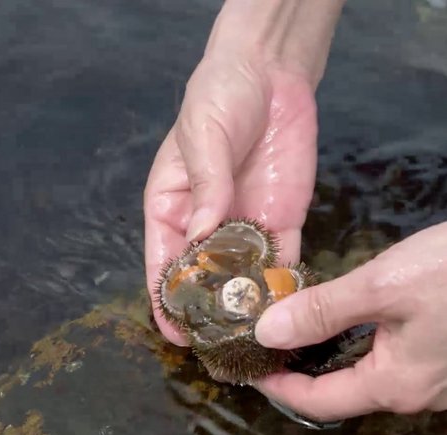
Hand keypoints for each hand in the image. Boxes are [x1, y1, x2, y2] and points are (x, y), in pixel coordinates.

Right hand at [144, 56, 316, 344]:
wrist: (272, 74)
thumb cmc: (219, 97)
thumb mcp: (202, 136)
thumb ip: (204, 186)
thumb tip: (202, 237)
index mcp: (172, 207)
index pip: (165, 260)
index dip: (168, 297)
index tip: (176, 332)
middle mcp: (206, 225)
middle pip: (204, 277)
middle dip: (209, 308)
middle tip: (218, 344)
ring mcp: (245, 225)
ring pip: (243, 275)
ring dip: (246, 303)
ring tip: (253, 337)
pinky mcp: (281, 221)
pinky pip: (280, 259)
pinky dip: (281, 283)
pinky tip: (285, 307)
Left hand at [254, 222, 446, 420]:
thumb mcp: (380, 288)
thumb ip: (321, 311)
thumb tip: (266, 333)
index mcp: (394, 384)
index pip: (317, 401)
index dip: (277, 387)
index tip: (248, 367)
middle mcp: (412, 390)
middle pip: (337, 390)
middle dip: (296, 370)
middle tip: (264, 344)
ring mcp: (429, 374)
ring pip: (359, 373)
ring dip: (321, 354)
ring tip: (289, 329)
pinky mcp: (437, 351)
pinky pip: (380, 357)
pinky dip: (348, 342)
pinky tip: (335, 320)